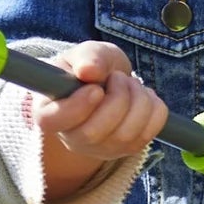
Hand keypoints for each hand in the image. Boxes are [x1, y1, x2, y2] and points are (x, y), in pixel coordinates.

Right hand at [32, 42, 167, 202]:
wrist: (112, 82)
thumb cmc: (92, 67)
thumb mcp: (87, 53)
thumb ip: (87, 57)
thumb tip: (89, 71)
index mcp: (50, 111)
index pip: (52, 121)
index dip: (77, 106)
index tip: (96, 88)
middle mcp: (72, 138)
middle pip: (93, 133)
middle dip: (116, 97)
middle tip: (118, 77)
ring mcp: (101, 149)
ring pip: (126, 134)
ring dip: (137, 98)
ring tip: (130, 83)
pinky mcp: (128, 149)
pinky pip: (149, 133)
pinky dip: (154, 107)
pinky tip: (143, 96)